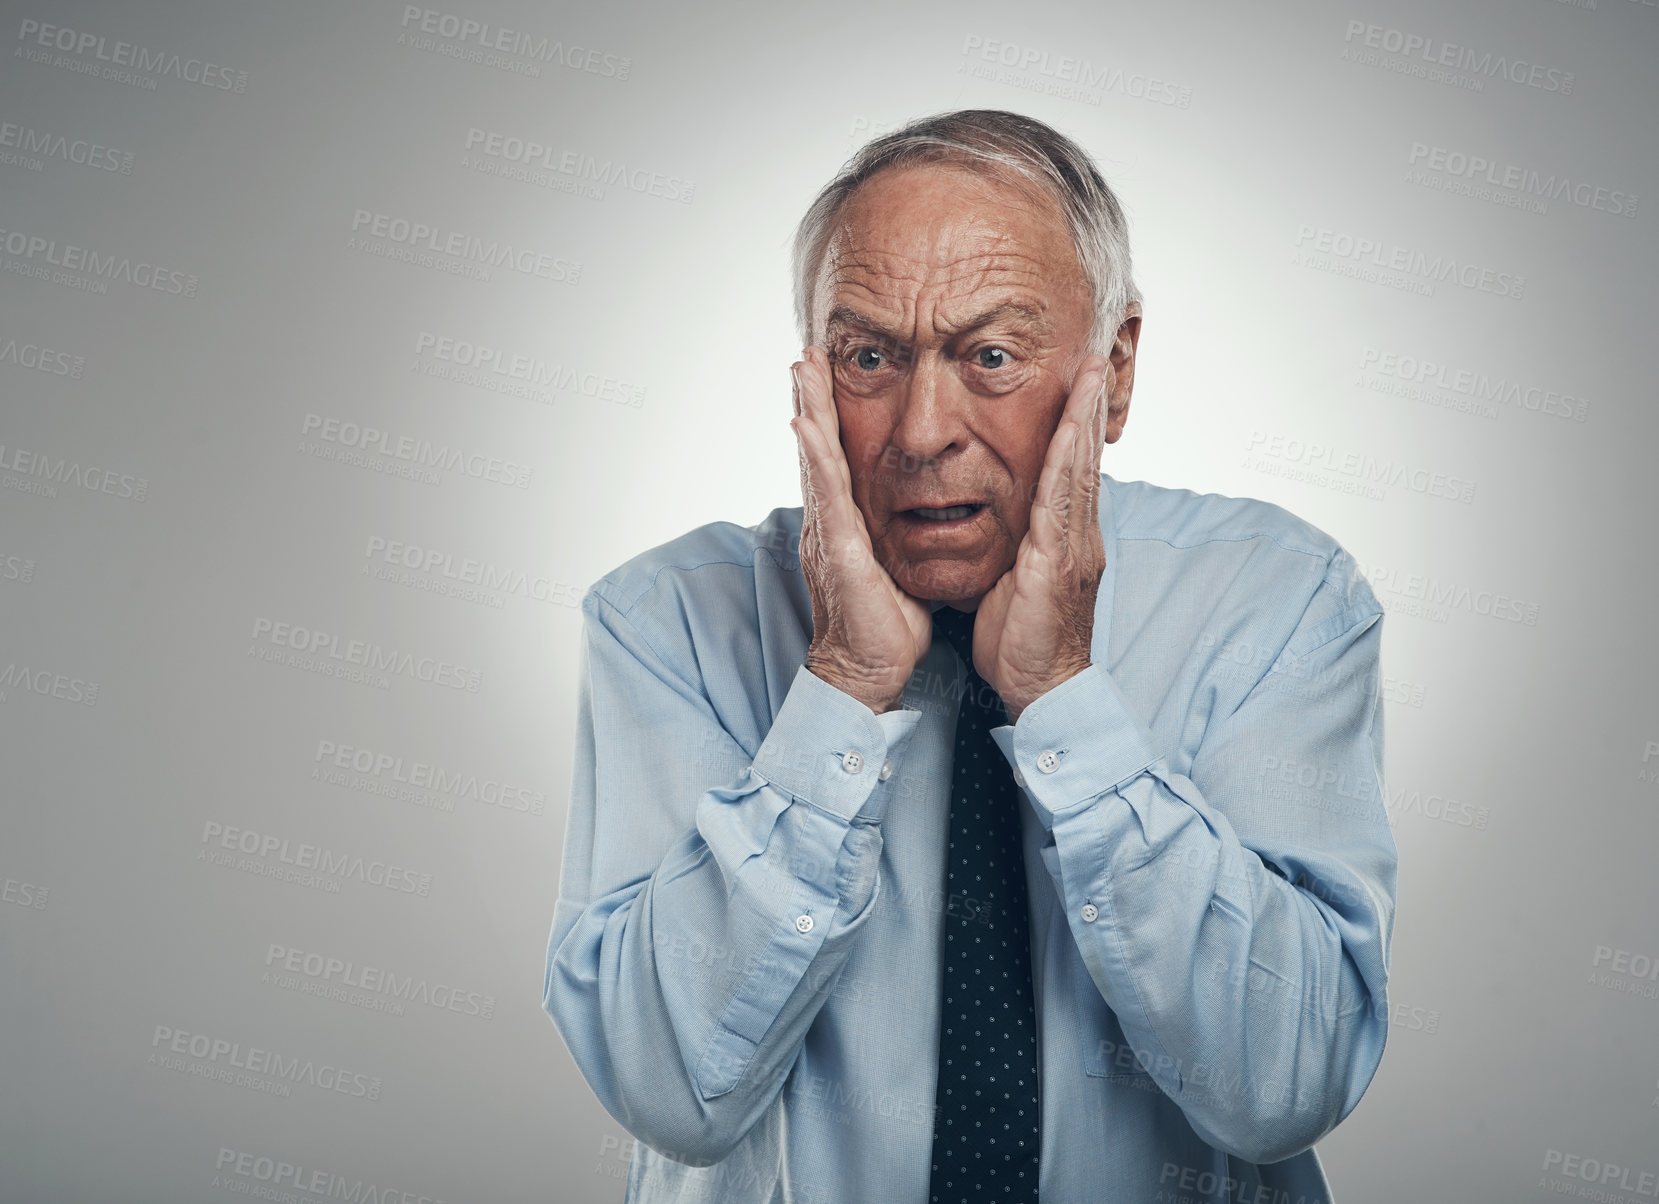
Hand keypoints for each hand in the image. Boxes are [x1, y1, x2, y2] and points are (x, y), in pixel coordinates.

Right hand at [790, 346, 932, 713]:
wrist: (868, 671)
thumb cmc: (886, 624)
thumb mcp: (898, 566)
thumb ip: (902, 536)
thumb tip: (926, 515)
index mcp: (847, 523)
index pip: (839, 457)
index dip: (830, 414)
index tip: (827, 372)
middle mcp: (830, 521)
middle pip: (818, 447)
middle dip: (810, 397)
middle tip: (806, 350)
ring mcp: (829, 532)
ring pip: (815, 459)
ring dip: (806, 410)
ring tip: (800, 368)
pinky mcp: (837, 549)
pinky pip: (825, 495)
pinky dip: (814, 456)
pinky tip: (804, 425)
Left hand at [969, 355, 1110, 723]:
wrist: (1039, 690)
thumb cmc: (1021, 642)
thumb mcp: (1014, 582)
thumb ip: (1015, 547)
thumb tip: (1001, 524)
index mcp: (1064, 539)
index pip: (1071, 471)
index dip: (1075, 427)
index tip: (1076, 385)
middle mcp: (1078, 536)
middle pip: (1085, 460)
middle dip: (1088, 409)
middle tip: (1094, 360)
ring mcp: (1075, 548)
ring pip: (1081, 472)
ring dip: (1084, 422)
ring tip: (1089, 377)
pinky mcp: (1060, 563)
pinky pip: (1063, 504)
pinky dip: (1068, 465)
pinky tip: (1069, 436)